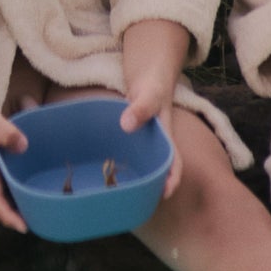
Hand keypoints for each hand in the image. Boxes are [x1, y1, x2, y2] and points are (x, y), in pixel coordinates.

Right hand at [0, 44, 29, 232]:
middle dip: (15, 216)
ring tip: (37, 211)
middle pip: (0, 202)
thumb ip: (7, 134)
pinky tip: (27, 187)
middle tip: (38, 223)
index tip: (23, 227)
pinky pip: (4, 180)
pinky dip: (15, 188)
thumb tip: (23, 146)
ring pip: (2, 193)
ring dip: (16, 204)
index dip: (8, 215)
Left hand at [118, 17, 189, 196]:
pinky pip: (122, 152)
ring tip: (110, 197)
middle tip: (129, 206)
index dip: (171, 181)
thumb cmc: (153, 78)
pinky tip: (97, 171)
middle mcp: (153, 141)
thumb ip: (141, 106)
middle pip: (154, 169)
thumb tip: (126, 124)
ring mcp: (139, 139)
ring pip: (138, 163)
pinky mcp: (126, 135)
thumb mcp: (150, 89)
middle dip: (147, 189)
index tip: (164, 197)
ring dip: (129, 178)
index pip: (174, 163)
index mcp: (164, 134)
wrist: (147, 64)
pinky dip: (114, 162)